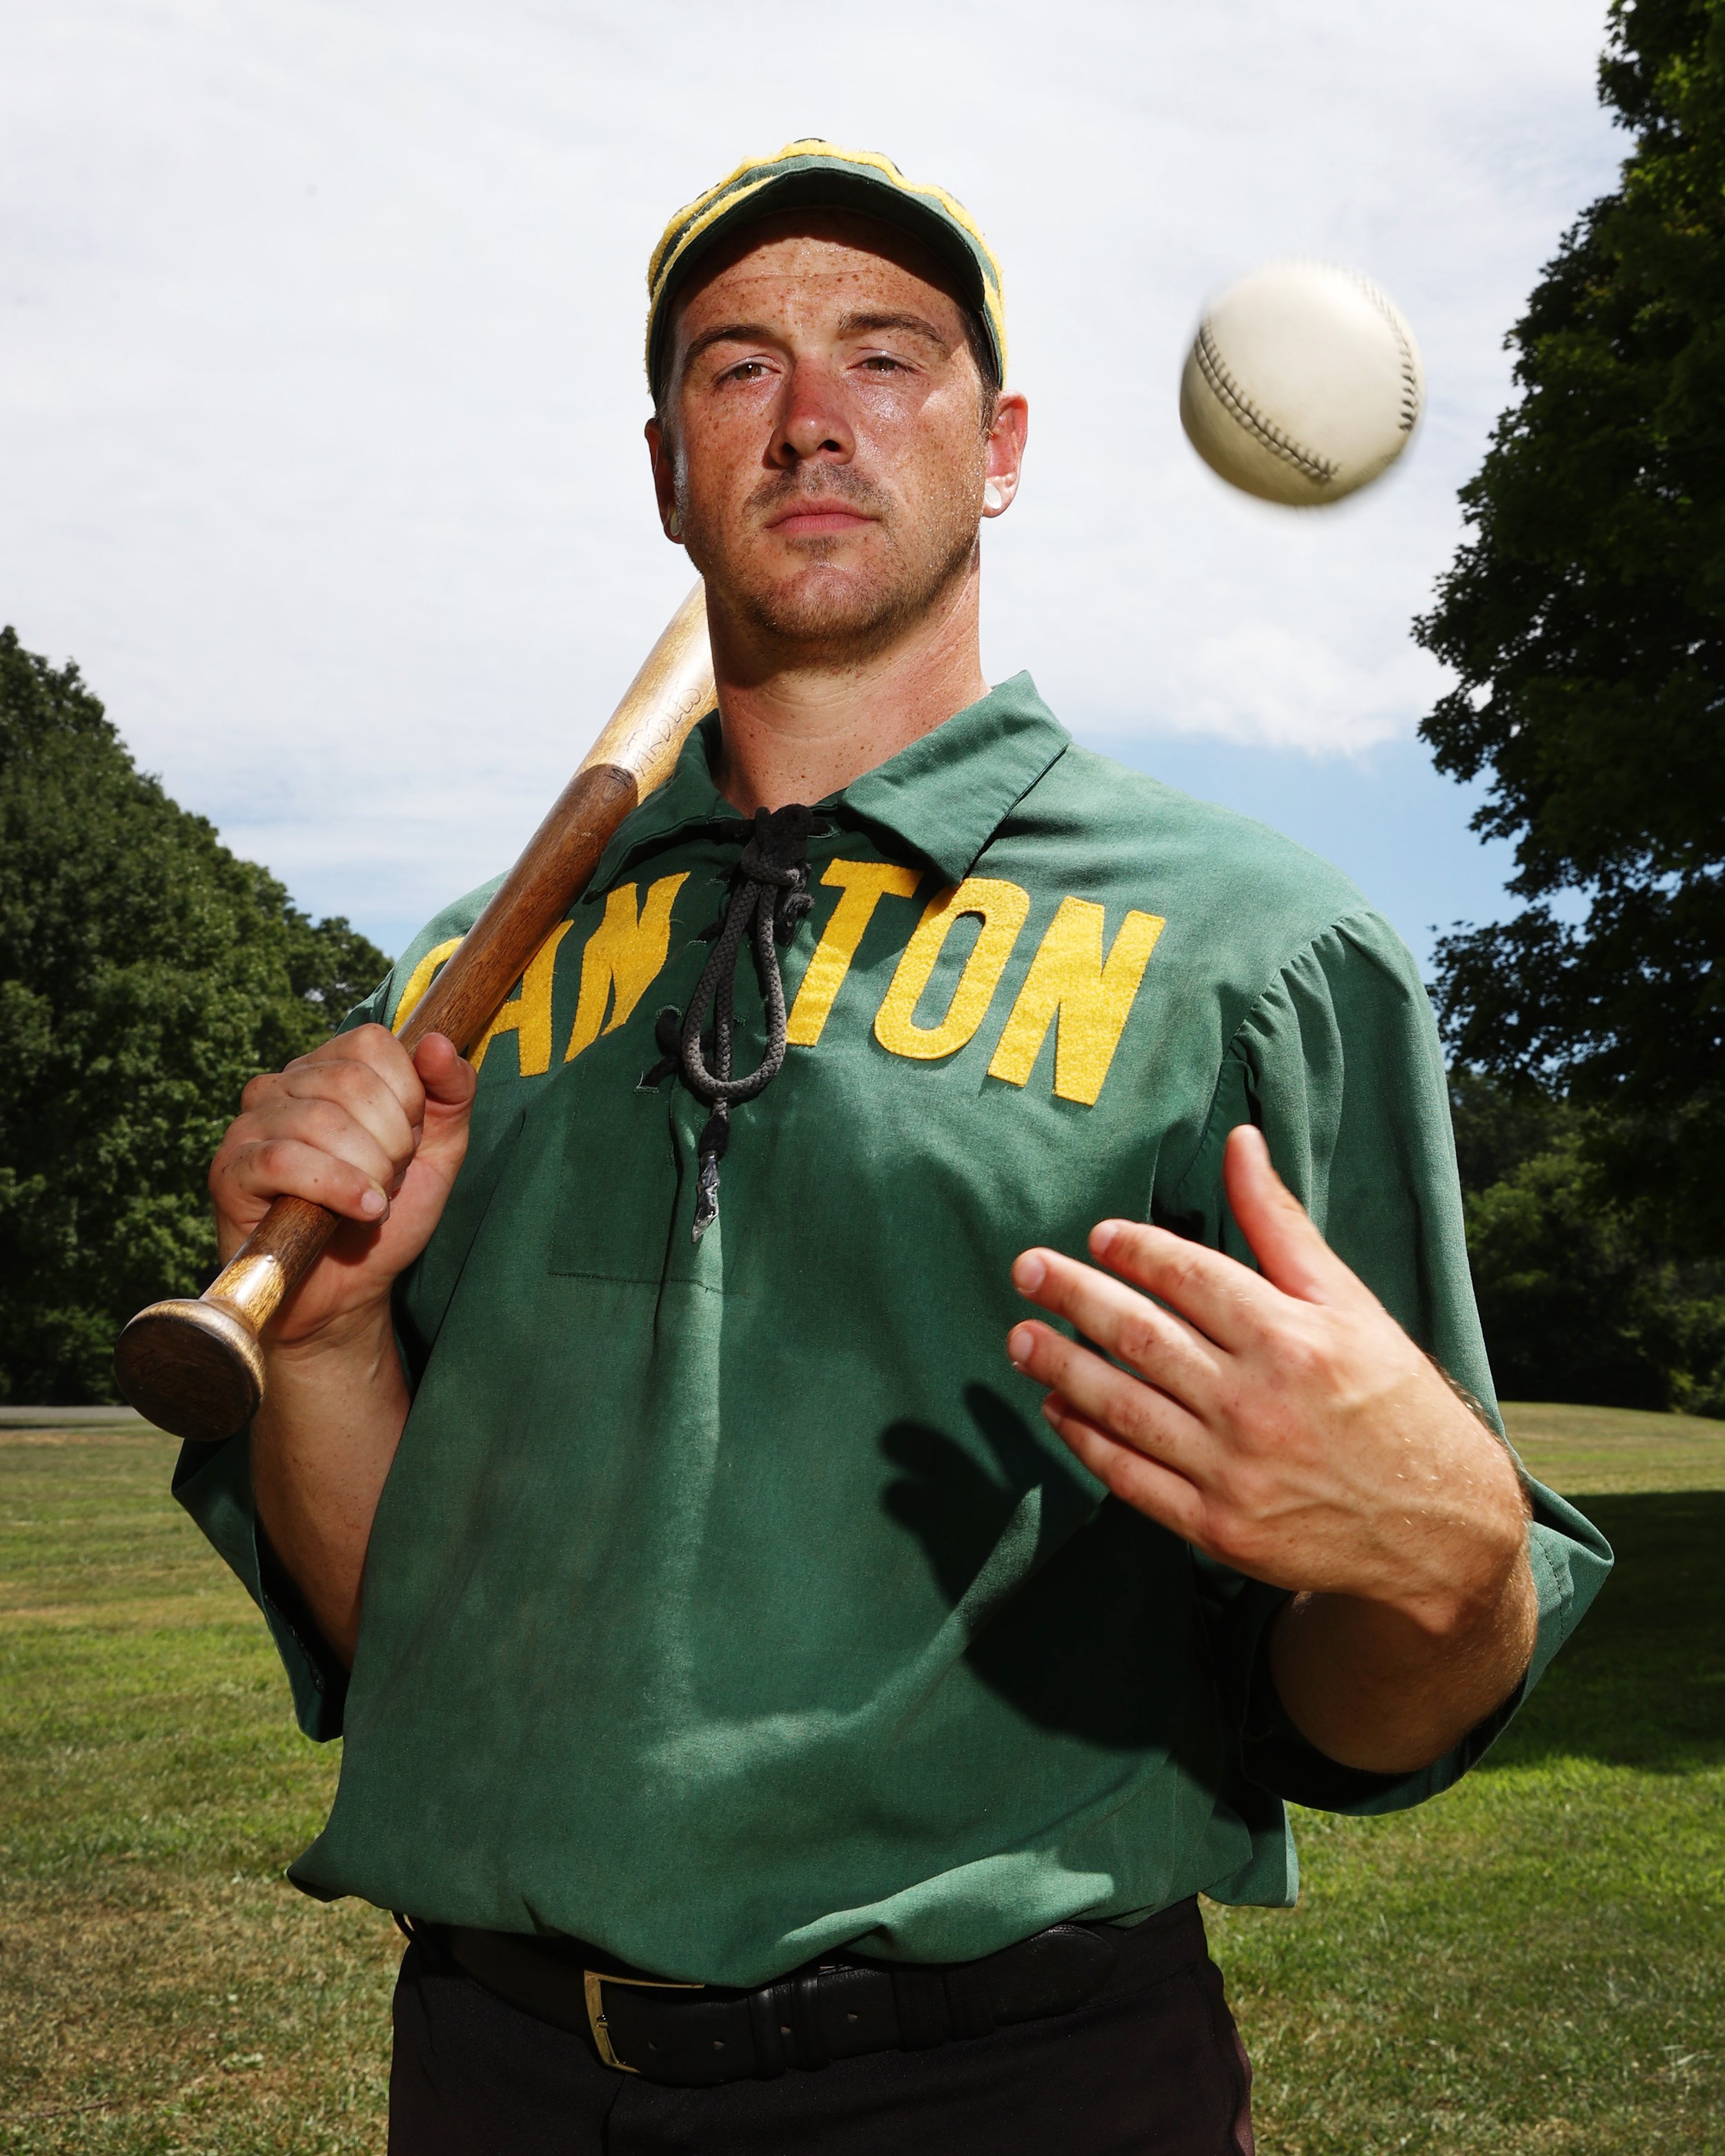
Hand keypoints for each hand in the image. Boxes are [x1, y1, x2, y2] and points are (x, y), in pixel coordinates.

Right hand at [209, 1024, 475, 1349]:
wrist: (347, 1293)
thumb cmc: (385, 1217)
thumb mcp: (439, 1152)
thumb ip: (451, 1094)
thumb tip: (436, 1042)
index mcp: (327, 1070)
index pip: (373, 1043)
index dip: (408, 1098)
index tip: (409, 1145)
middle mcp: (282, 1086)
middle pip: (351, 1081)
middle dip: (392, 1141)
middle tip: (390, 1180)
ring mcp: (250, 1125)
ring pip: (321, 1120)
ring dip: (369, 1171)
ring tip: (374, 1202)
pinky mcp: (230, 1170)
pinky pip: (285, 1160)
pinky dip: (337, 1188)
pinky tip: (361, 1212)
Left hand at [1006, 1125, 1528, 1638]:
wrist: (1439, 1529)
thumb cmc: (1394, 1402)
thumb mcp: (1352, 1305)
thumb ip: (1282, 1226)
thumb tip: (1240, 1141)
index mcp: (1293, 1337)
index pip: (1191, 1277)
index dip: (1136, 1251)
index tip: (1099, 1235)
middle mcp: (1257, 1401)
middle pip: (1141, 1336)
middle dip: (1074, 1297)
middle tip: (1025, 1269)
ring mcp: (1233, 1470)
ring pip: (1123, 1406)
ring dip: (1062, 1368)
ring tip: (1020, 1337)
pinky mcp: (1219, 1528)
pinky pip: (1132, 1478)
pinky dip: (1087, 1441)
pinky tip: (1057, 1411)